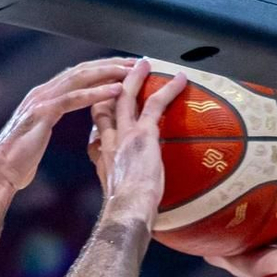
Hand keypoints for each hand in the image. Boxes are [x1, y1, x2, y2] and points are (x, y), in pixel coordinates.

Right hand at [0, 58, 136, 196]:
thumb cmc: (17, 163)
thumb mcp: (37, 137)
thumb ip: (48, 124)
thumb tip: (52, 128)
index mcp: (44, 96)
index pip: (77, 75)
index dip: (101, 69)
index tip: (123, 69)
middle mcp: (42, 92)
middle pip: (82, 70)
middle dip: (109, 64)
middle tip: (134, 62)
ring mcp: (41, 100)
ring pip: (80, 78)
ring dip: (107, 73)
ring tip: (129, 72)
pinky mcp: (42, 113)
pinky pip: (73, 98)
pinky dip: (96, 93)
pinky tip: (115, 91)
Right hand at [88, 61, 185, 225]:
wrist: (126, 212)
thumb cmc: (125, 212)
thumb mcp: (117, 195)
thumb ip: (121, 184)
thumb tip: (132, 190)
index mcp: (101, 158)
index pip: (97, 131)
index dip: (100, 119)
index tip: (104, 110)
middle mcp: (107, 143)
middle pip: (103, 106)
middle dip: (111, 88)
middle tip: (120, 73)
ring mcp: (123, 136)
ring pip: (125, 97)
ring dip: (135, 78)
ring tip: (143, 63)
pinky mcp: (142, 134)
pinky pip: (154, 104)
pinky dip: (167, 89)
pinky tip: (179, 79)